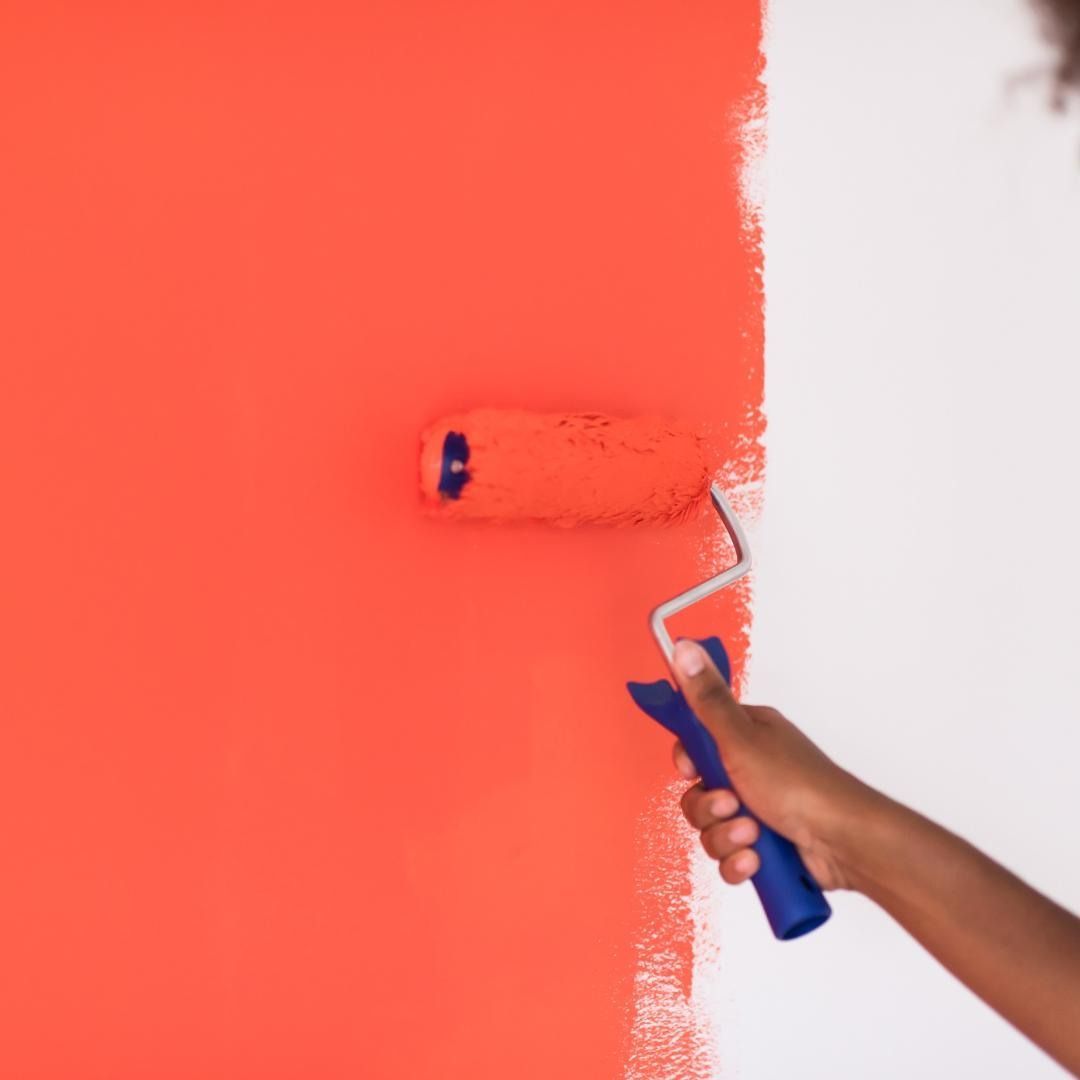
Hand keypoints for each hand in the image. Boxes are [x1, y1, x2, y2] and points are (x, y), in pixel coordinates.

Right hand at [670, 639, 869, 891]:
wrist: (844, 842)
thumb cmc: (801, 787)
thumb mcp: (741, 738)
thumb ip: (707, 698)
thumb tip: (685, 648)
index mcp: (746, 736)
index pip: (696, 742)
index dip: (687, 761)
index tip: (692, 769)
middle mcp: (751, 770)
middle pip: (697, 791)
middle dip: (707, 808)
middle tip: (731, 804)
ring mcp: (758, 809)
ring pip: (711, 828)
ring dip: (725, 837)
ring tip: (753, 835)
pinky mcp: (765, 846)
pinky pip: (729, 857)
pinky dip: (738, 863)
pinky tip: (756, 860)